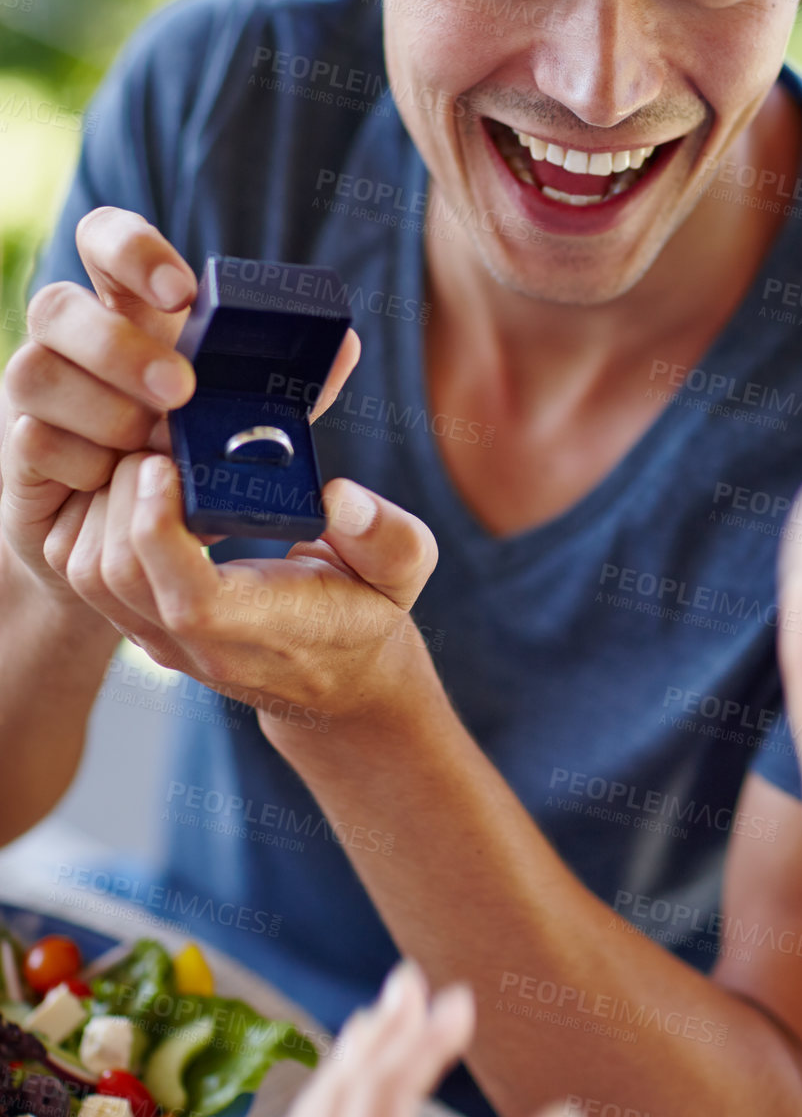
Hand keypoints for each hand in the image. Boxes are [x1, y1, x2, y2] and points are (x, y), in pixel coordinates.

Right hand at [0, 207, 358, 600]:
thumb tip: (346, 343)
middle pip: (55, 304)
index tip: (182, 291)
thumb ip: (286, 384)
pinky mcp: (20, 449)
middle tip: (181, 390)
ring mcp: (39, 393)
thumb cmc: (191, 457)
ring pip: (32, 370)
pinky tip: (116, 479)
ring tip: (151, 446)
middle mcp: (73, 341)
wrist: (131, 546)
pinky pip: (31, 440)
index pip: (103, 240)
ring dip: (101, 409)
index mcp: (128, 310)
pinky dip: (81, 461)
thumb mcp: (241, 418)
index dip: (131, 249)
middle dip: (117, 345)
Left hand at [54, 448, 438, 730]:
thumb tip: (338, 497)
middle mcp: (198, 643)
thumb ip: (387, 536)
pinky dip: (92, 518)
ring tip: (147, 455)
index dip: (158, 532)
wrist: (335, 679)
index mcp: (266, 630)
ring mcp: (160, 639)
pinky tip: (136, 481)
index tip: (166, 464)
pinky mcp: (139, 623)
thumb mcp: (404, 571)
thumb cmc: (366, 611)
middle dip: (122, 495)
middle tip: (156, 438)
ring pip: (85, 574)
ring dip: (102, 504)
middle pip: (115, 576)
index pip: (187, 599)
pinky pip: (82, 572)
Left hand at [266, 961, 583, 1116]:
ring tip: (379, 1022)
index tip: (462, 999)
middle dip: (383, 1036)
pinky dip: (318, 1108)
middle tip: (411, 978)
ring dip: (345, 1066)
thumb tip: (566, 1116)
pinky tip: (341, 1090)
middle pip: (342, 1101)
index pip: (388, 1100)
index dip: (425, 1045)